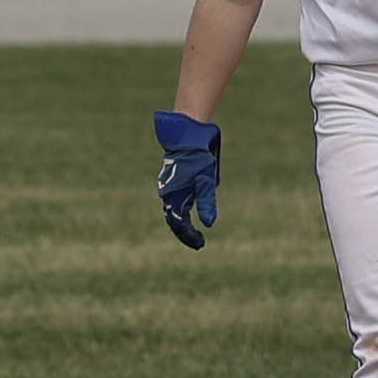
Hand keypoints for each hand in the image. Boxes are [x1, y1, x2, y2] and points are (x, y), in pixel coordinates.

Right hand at [153, 109, 220, 247]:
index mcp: (174, 196)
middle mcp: (168, 193)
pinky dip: (181, 210)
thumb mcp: (206, 180)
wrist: (186, 133)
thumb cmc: (197, 157)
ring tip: (193, 232)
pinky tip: (187, 211)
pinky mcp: (172, 179)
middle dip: (185, 232)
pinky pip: (174, 200)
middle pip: (174, 219)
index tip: (200, 244)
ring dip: (182, 222)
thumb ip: (207, 202)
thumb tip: (209, 224)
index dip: (188, 236)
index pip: (179, 224)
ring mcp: (169, 185)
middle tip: (198, 242)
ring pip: (173, 209)